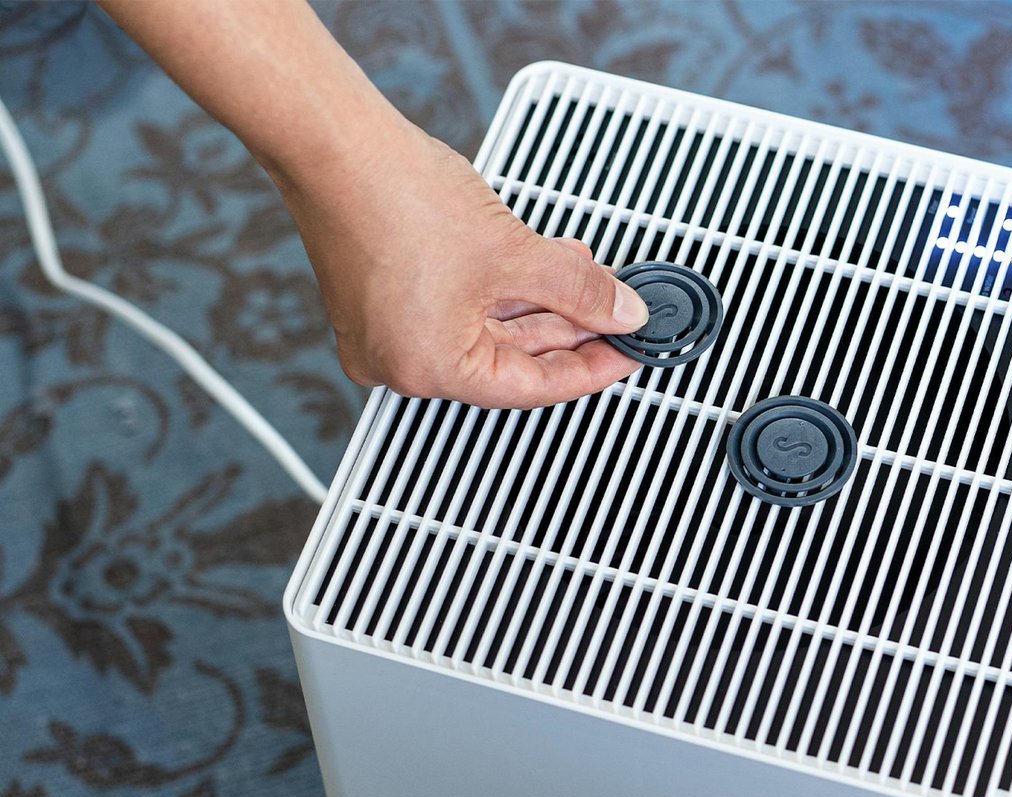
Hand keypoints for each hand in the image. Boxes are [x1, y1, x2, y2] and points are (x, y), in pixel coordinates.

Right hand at [275, 121, 649, 407]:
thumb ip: (580, 289)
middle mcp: (400, 364)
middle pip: (511, 359)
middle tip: (614, 311)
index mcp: (429, 370)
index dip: (593, 368)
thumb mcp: (513, 252)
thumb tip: (621, 312)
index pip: (534, 387)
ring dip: (538, 303)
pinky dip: (500, 289)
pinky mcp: (380, 301)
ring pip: (486, 329)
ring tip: (583, 276)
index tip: (628, 354)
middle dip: (568, 327)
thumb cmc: (392, 195)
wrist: (330, 140)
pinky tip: (535, 262)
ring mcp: (385, 333)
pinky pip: (457, 307)